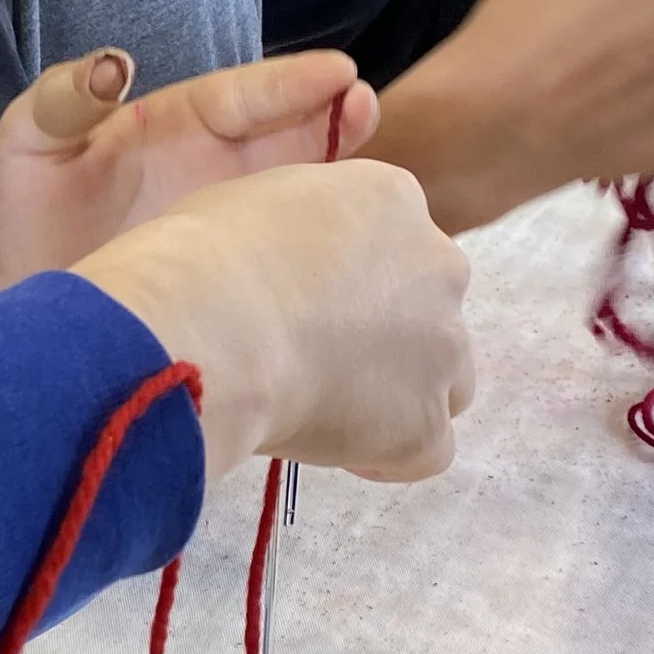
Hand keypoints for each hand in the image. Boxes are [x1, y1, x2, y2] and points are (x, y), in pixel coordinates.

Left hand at [0, 45, 380, 308]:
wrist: (25, 306)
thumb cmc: (27, 219)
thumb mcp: (32, 147)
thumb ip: (65, 99)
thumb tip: (116, 67)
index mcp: (179, 125)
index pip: (242, 96)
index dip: (288, 86)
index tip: (338, 74)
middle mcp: (219, 168)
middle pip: (290, 136)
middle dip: (333, 118)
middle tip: (368, 106)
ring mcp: (235, 223)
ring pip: (302, 196)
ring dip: (340, 183)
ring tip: (377, 176)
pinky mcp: (242, 281)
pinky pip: (292, 261)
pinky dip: (325, 255)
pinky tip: (358, 258)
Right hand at [75, 163, 472, 485]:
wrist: (213, 321)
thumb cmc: (207, 253)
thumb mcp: (257, 202)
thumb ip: (298, 231)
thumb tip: (288, 266)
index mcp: (392, 198)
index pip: (393, 244)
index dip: (353, 282)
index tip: (308, 306)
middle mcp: (439, 265)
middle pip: (429, 310)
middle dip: (388, 336)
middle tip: (318, 356)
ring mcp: (443, 347)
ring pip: (445, 379)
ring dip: (401, 394)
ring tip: (329, 407)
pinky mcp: (424, 423)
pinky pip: (427, 449)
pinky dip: (389, 455)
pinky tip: (338, 451)